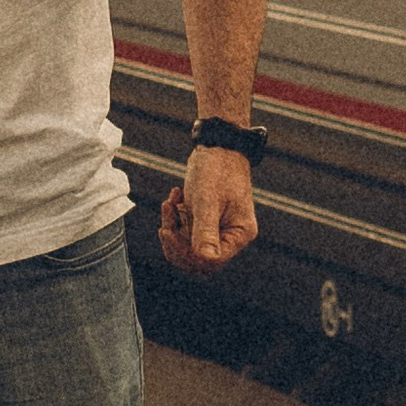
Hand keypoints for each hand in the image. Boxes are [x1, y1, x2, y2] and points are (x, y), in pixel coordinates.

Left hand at [158, 143, 257, 276]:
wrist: (218, 146)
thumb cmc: (218, 169)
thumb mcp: (208, 200)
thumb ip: (206, 231)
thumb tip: (206, 259)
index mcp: (240, 233)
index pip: (212, 260)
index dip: (187, 253)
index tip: (169, 232)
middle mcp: (231, 236)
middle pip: (198, 259)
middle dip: (177, 242)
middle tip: (166, 222)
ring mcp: (218, 230)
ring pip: (188, 247)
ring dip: (173, 228)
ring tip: (170, 204)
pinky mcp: (206, 222)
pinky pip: (185, 233)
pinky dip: (174, 220)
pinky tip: (174, 199)